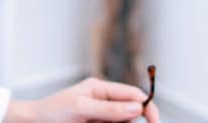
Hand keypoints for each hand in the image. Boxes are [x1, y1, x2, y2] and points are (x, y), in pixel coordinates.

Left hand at [2, 77, 160, 122]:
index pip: (133, 94)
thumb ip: (109, 109)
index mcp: (100, 88)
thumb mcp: (81, 108)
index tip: (155, 121)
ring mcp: (101, 116)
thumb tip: (137, 107)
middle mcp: (103, 100)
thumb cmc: (53, 111)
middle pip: (132, 111)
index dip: (147, 106)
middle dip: (133, 121)